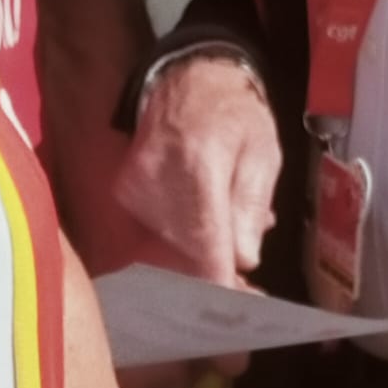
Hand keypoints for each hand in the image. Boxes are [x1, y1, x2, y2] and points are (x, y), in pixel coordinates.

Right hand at [114, 56, 282, 286]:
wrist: (185, 79)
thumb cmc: (233, 113)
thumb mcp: (263, 152)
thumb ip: (251, 206)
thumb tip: (244, 259)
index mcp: (198, 166)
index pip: (205, 243)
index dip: (222, 283)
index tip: (237, 308)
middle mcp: (156, 182)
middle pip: (185, 254)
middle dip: (215, 276)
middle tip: (244, 290)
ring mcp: (134, 190)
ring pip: (170, 250)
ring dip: (200, 258)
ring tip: (228, 248)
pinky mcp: (124, 195)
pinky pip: (156, 235)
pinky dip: (183, 242)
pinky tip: (204, 230)